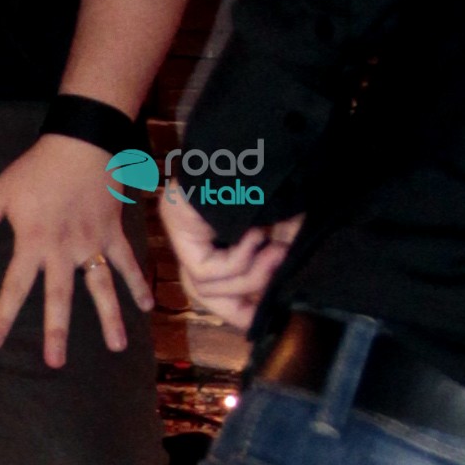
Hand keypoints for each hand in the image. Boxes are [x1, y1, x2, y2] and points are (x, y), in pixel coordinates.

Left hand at [0, 135, 156, 364]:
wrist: (80, 143)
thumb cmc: (35, 169)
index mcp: (32, 243)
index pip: (14, 287)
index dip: (3, 315)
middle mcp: (63, 251)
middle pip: (59, 298)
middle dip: (56, 332)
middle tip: (56, 363)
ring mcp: (91, 244)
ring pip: (101, 287)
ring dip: (110, 317)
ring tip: (116, 346)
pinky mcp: (112, 234)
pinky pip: (126, 262)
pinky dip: (138, 283)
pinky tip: (146, 305)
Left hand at [159, 182, 303, 333]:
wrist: (275, 141)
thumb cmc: (285, 181)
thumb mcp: (285, 234)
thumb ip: (274, 271)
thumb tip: (271, 308)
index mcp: (218, 238)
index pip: (216, 289)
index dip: (239, 312)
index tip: (264, 322)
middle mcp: (195, 235)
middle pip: (204, 295)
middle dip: (242, 301)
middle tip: (275, 289)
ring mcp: (183, 228)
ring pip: (204, 287)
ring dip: (249, 275)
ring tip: (277, 251)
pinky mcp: (179, 223)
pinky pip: (205, 270)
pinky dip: (238, 261)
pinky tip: (256, 237)